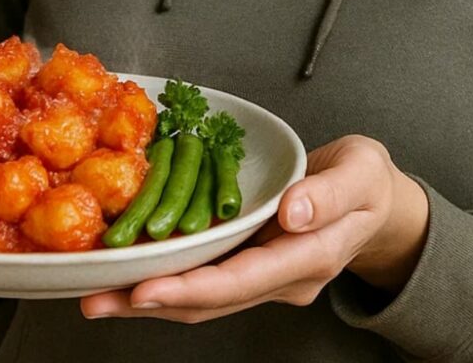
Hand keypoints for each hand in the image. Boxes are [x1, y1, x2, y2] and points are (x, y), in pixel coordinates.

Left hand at [79, 135, 428, 323]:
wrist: (376, 201)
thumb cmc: (368, 180)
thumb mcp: (362, 171)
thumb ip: (330, 191)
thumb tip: (292, 211)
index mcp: (311, 255)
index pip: (244, 279)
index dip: (192, 288)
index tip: (145, 289)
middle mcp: (284, 278)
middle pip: (212, 301)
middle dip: (151, 301)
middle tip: (96, 297)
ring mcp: (266, 278)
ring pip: (202, 299)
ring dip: (148, 299)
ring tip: (97, 294)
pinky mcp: (251, 267)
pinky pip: (204, 281)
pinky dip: (165, 281)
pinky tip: (129, 276)